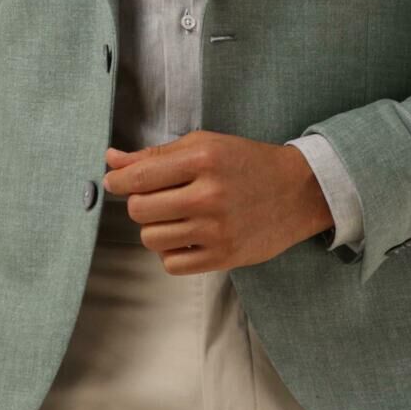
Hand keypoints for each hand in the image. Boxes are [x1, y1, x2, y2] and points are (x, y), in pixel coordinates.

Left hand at [102, 131, 332, 272]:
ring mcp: (217, 230)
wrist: (299, 191)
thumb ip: (155, 155)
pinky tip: (185, 238)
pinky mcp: (225, 257)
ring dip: (154, 229)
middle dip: (139, 204)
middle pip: (139, 210)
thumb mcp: (204, 145)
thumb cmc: (247, 164)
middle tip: (156, 198)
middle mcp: (208, 195)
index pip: (137, 177)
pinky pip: (171, 264)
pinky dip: (170, 253)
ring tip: (173, 218)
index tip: (116, 182)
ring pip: (151, 238)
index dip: (117, 181)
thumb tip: (111, 160)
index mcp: (202, 159)